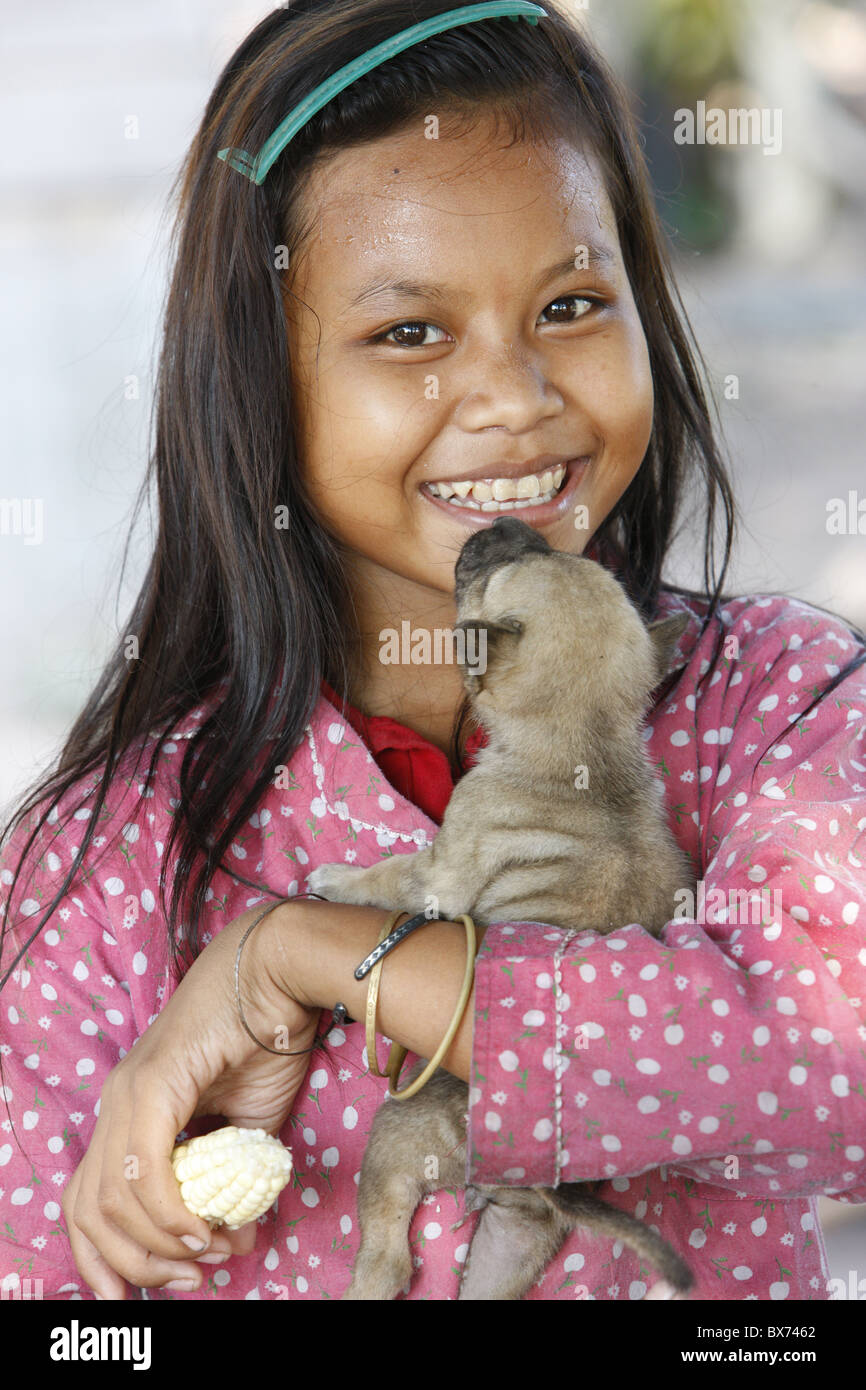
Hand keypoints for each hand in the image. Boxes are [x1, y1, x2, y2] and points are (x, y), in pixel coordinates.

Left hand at [61, 902, 319, 1298]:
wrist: (282, 977)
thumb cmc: (267, 1039)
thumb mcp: (248, 1130)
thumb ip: (232, 1183)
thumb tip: (232, 1240)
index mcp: (130, 1113)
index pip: (88, 1201)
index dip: (107, 1257)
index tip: (154, 1289)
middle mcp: (116, 1103)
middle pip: (90, 1211)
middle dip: (137, 1263)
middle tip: (192, 1277)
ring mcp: (128, 1091)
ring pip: (112, 1198)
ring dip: (158, 1244)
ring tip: (207, 1253)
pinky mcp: (152, 1083)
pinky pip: (144, 1168)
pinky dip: (169, 1211)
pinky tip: (201, 1227)